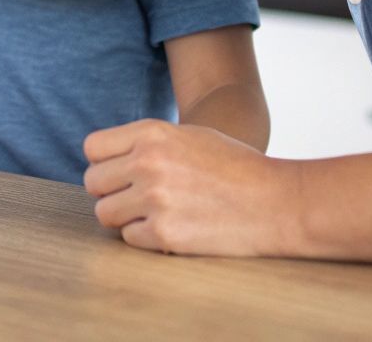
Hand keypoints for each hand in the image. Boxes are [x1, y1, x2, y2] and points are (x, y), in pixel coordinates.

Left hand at [83, 119, 300, 257]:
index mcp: (151, 133)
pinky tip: (174, 228)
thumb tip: (105, 160)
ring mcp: (155, 199)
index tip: (121, 173)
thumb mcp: (189, 136)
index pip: (93, 148)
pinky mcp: (165, 234)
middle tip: (139, 198)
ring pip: (105, 214)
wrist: (278, 202)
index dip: (105, 163)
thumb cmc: (235, 168)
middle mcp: (148, 163)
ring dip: (125, 217)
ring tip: (156, 214)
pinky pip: (129, 238)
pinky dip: (147, 237)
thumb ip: (146, 144)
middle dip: (112, 192)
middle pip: (94, 182)